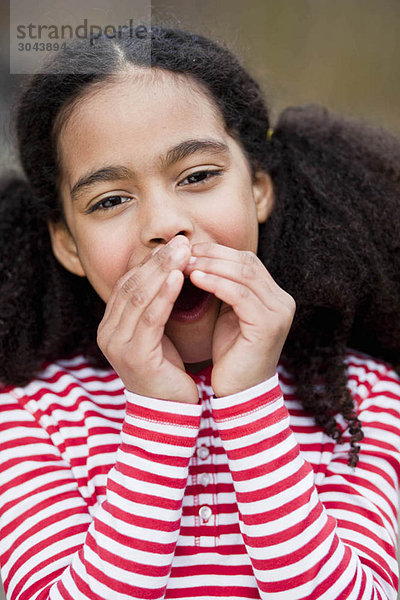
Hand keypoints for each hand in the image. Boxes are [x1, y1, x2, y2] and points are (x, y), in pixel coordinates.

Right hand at [97, 236, 199, 403]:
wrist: (168, 411)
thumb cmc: (167, 369)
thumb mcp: (157, 332)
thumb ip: (155, 305)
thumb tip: (169, 267)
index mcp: (111, 325)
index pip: (127, 283)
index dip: (150, 261)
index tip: (174, 244)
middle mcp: (108, 333)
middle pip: (131, 285)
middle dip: (158, 260)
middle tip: (181, 240)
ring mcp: (118, 345)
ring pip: (139, 297)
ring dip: (162, 271)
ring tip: (183, 251)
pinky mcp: (135, 356)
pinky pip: (151, 318)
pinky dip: (165, 295)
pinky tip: (179, 278)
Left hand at [185, 243, 295, 396]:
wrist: (240, 393)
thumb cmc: (230, 355)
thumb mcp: (227, 314)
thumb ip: (223, 288)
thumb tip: (198, 258)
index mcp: (274, 296)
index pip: (246, 261)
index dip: (217, 252)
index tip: (188, 249)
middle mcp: (282, 301)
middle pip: (247, 262)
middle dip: (212, 254)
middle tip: (182, 252)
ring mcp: (279, 313)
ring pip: (244, 274)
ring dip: (210, 265)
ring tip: (184, 263)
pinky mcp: (268, 325)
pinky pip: (239, 295)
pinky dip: (215, 282)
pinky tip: (194, 278)